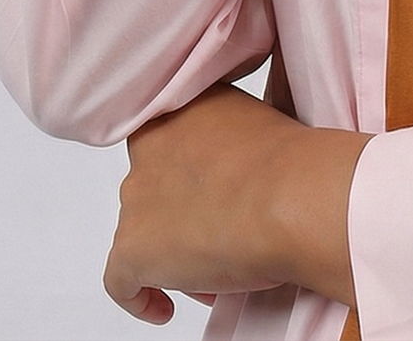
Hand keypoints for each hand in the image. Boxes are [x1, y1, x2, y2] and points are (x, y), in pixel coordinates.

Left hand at [103, 83, 367, 324]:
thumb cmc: (291, 164)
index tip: (213, 191)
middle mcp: (151, 146)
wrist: (289, 199)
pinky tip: (163, 306)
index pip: (174, 141)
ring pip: (143, 233)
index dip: (191, 173)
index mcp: (184, 106)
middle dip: (184, 215)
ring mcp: (136, 199)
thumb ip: (234, 140)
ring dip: (172, 252)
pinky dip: (141, 296)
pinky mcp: (131, 249)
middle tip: (222, 232)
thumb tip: (240, 174)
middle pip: (155, 188)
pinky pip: (121, 281)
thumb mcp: (261, 125)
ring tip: (215, 271)